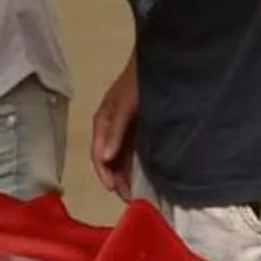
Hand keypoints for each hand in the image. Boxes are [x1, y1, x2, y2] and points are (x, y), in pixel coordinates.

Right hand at [91, 63, 138, 200]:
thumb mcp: (125, 104)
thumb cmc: (139, 80)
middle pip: (110, 161)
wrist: (162, 61)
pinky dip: (139, 166)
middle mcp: (112, 128)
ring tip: (142, 193)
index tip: (117, 191)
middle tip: (133, 198)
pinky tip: (149, 177)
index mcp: (103, 121)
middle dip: (118, 180)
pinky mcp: (139, 129)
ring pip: (123, 159)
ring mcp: (126, 129)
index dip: (106, 175)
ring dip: (128, 175)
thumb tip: (105, 158)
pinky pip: (135, 153)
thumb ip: (115, 130)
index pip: (99, 155)